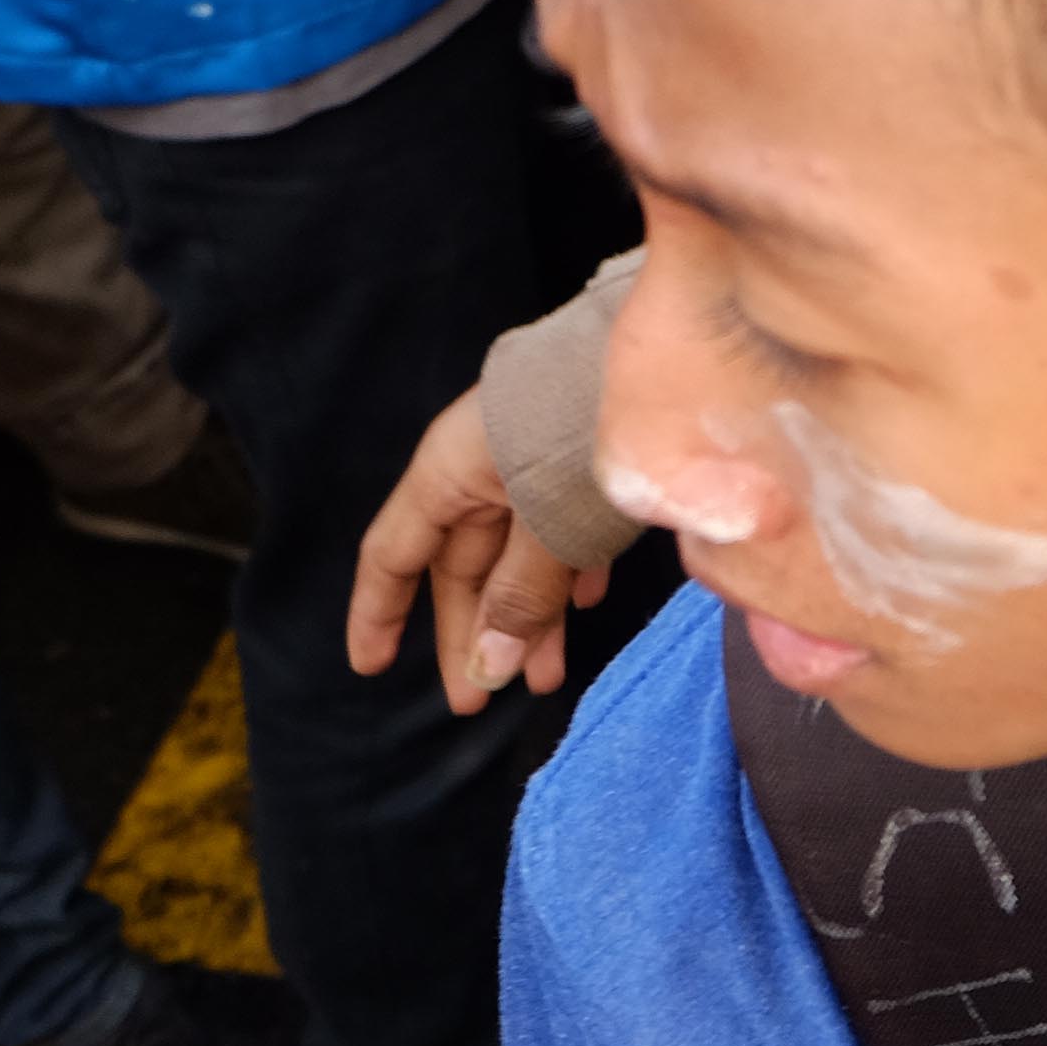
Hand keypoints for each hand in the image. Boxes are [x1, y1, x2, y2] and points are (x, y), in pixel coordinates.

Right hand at [346, 384, 606, 712]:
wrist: (675, 344)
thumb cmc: (589, 427)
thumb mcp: (549, 523)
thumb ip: (520, 594)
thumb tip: (486, 668)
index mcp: (450, 473)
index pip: (393, 554)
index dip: (379, 613)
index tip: (371, 667)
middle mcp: (485, 467)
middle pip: (463, 565)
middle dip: (473, 634)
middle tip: (478, 701)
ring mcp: (538, 463)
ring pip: (521, 554)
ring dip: (531, 616)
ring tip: (544, 678)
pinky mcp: (589, 460)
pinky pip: (569, 530)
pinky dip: (573, 571)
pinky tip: (587, 606)